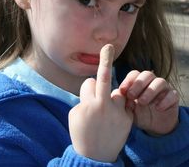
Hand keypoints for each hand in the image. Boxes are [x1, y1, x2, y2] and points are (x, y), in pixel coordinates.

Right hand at [69, 44, 132, 161]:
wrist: (95, 157)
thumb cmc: (81, 134)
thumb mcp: (74, 115)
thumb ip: (84, 98)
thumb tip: (94, 88)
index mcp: (89, 104)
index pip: (91, 82)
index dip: (93, 80)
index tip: (103, 62)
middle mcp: (105, 105)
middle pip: (105, 78)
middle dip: (105, 61)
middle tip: (108, 46)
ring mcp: (118, 111)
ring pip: (117, 92)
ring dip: (111, 98)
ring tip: (107, 114)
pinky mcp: (128, 118)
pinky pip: (124, 104)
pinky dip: (119, 108)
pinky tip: (114, 120)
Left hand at [119, 70, 178, 135]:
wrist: (153, 125)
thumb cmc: (138, 113)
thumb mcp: (129, 110)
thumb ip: (124, 102)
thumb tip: (117, 95)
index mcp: (139, 82)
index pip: (134, 74)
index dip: (128, 81)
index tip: (122, 90)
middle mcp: (152, 81)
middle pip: (147, 74)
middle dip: (138, 84)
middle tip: (131, 96)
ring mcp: (164, 88)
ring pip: (160, 82)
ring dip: (150, 91)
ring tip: (142, 102)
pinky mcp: (173, 97)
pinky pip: (172, 94)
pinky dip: (165, 100)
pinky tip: (158, 108)